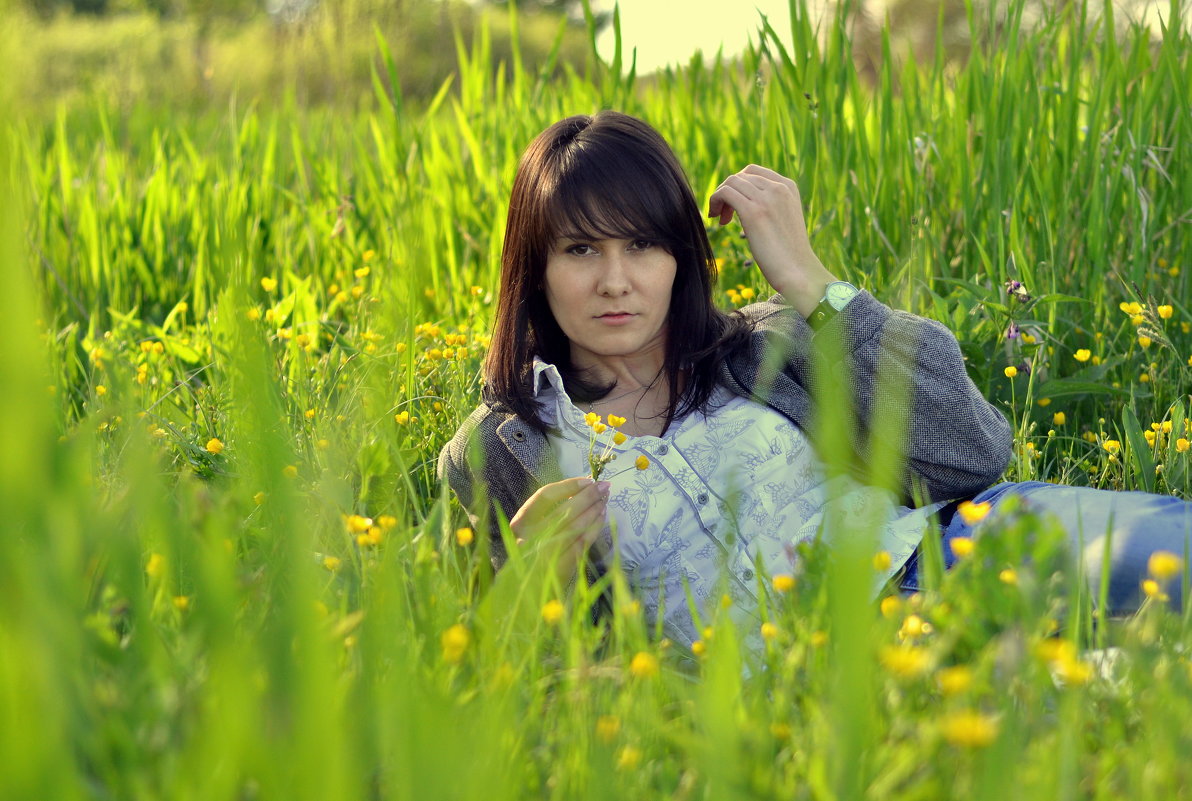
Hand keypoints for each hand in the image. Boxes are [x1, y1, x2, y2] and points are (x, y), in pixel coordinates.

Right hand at [509, 476, 609, 582]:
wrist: (531, 587)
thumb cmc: (536, 548)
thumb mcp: (536, 527)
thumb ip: (552, 508)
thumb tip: (584, 487)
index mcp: (519, 523)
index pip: (544, 496)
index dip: (568, 486)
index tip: (588, 480)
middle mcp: (528, 538)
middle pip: (563, 510)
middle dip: (587, 496)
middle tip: (604, 486)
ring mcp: (544, 555)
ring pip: (575, 526)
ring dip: (594, 510)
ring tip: (605, 500)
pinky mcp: (560, 567)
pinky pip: (582, 543)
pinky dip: (595, 528)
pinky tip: (602, 517)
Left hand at [708, 165, 838, 317]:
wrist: (798, 271)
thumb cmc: (788, 252)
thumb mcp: (784, 219)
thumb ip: (771, 205)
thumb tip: (747, 202)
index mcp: (788, 186)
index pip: (753, 172)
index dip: (738, 185)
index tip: (734, 206)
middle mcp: (778, 187)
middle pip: (740, 176)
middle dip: (727, 193)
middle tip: (724, 217)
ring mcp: (766, 198)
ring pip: (730, 183)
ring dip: (719, 198)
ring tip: (721, 220)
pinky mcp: (753, 213)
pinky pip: (725, 193)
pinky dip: (715, 201)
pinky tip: (717, 220)